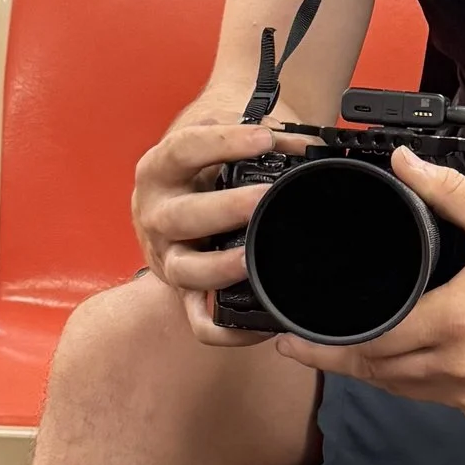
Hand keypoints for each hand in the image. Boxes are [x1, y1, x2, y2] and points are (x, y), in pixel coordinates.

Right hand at [130, 112, 307, 343]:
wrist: (180, 185)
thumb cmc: (207, 160)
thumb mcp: (222, 137)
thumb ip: (262, 135)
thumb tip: (308, 145)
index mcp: (160, 170)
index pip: (182, 150)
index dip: (222, 142)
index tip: (264, 138)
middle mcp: (156, 215)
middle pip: (180, 217)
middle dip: (224, 209)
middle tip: (262, 199)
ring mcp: (167, 257)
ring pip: (184, 272)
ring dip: (219, 268)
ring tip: (251, 259)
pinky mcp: (183, 292)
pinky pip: (199, 320)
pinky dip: (226, 329)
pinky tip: (261, 324)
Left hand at [272, 153, 464, 418]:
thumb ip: (446, 191)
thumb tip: (403, 163)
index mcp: (455, 323)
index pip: (369, 343)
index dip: (322, 345)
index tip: (290, 340)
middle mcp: (462, 369)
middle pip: (378, 373)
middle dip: (339, 360)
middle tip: (305, 346)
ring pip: (405, 391)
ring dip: (375, 374)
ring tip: (347, 352)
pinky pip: (438, 399)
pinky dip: (417, 383)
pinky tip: (407, 362)